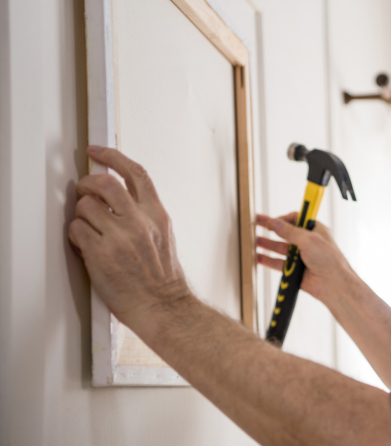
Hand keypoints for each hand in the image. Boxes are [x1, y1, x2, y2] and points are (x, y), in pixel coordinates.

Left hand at [69, 146, 191, 326]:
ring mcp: (120, 237)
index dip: (113, 157)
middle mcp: (139, 222)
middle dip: (87, 183)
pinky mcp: (101, 254)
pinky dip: (76, 236)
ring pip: (85, 206)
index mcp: (157, 215)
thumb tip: (118, 199)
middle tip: (83, 191)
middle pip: (105, 182)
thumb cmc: (163, 279)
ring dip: (81, 215)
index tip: (98, 152)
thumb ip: (144, 215)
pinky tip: (85, 246)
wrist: (163, 306)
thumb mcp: (163, 237)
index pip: (135, 173)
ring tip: (88, 229)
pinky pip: (76, 230)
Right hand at [256, 213, 353, 302]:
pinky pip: (279, 263)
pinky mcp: (296, 269)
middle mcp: (308, 242)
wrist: (333, 283)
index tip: (271, 220)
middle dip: (271, 230)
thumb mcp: (308, 239)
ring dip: (268, 245)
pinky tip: (260, 257)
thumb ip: (289, 231)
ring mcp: (301, 256)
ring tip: (255, 241)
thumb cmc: (329, 259)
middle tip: (256, 224)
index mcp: (315, 230)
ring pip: (280, 248)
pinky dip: (269, 260)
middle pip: (285, 233)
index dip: (282, 219)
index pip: (295, 219)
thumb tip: (275, 222)